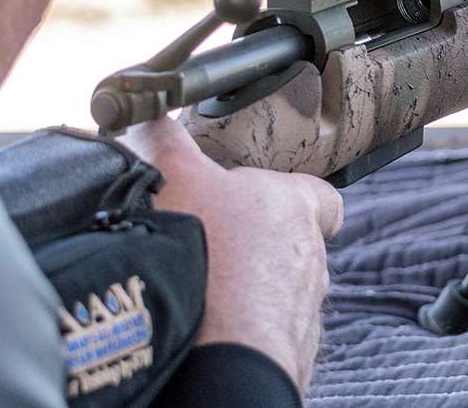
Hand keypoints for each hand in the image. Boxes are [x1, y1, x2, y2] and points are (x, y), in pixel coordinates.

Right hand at [117, 116, 343, 389]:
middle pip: (293, 244)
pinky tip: (205, 323)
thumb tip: (147, 114)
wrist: (218, 352)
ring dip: (248, 288)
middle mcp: (311, 260)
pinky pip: (264, 332)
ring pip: (280, 292)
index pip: (320, 196)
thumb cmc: (208, 256)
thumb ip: (166, 140)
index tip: (265, 198)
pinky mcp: (285, 353)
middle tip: (212, 244)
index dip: (296, 194)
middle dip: (257, 244)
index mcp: (296, 208)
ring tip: (202, 287)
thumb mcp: (176, 176)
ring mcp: (302, 312)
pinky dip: (240, 327)